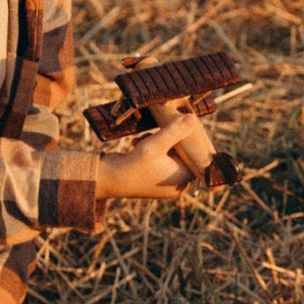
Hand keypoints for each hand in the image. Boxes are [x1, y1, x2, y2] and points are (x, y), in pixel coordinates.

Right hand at [96, 111, 216, 203]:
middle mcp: (175, 184)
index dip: (191, 140)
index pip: (196, 157)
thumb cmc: (133, 165)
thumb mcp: (155, 145)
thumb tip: (193, 119)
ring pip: (169, 155)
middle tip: (161, 129)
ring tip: (144, 140)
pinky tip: (137, 144)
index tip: (185, 125)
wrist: (107, 180)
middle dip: (171, 140)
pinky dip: (151, 149)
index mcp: (182, 180)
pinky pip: (159, 160)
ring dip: (159, 142)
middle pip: (182, 154)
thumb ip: (174, 131)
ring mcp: (163, 183)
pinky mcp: (151, 179)